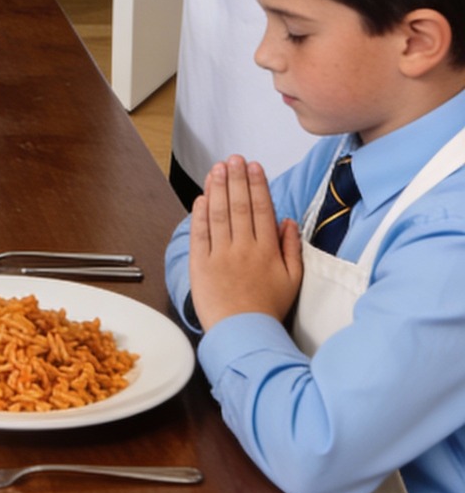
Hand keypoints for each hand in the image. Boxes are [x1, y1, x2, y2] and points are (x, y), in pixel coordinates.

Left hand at [188, 156, 302, 329]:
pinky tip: (202, 197)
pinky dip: (200, 214)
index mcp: (267, 250)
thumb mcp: (292, 279)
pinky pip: (200, 234)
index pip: (261, 209)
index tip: (254, 166)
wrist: (244, 333)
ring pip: (218, 214)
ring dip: (217, 188)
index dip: (257, 185)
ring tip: (217, 169)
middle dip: (236, 178)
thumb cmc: (269, 308)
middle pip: (239, 206)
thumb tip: (287, 220)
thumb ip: (291, 247)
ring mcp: (220, 255)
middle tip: (234, 159)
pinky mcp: (200, 264)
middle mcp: (244, 248)